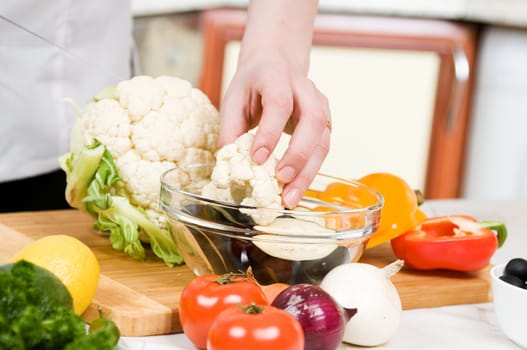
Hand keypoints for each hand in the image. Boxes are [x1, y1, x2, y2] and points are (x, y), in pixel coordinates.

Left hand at [219, 53, 330, 207]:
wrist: (277, 64)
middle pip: (312, 120)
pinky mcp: (325, 125)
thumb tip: (227, 163)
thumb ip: (230, 128)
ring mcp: (321, 107)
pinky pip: (322, 151)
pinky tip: (295, 191)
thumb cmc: (253, 85)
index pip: (280, 103)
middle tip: (281, 180)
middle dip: (298, 154)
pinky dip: (309, 174)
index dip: (270, 131)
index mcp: (277, 77)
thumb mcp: (234, 98)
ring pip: (323, 141)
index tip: (257, 158)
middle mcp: (305, 90)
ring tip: (289, 199)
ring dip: (307, 172)